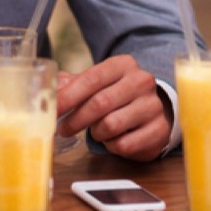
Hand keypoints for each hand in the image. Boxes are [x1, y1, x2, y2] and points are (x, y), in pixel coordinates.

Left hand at [55, 55, 169, 161]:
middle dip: (76, 119)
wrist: (151, 109)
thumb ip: (73, 84)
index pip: (91, 79)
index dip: (68, 96)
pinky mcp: (159, 130)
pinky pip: (124, 144)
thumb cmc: (116, 95)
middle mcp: (141, 82)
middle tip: (63, 129)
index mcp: (123, 65)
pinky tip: (113, 139)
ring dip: (96, 133)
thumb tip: (51, 90)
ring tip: (95, 131)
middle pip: (100, 103)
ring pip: (111, 125)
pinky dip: (111, 145)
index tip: (52, 110)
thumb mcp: (97, 83)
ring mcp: (153, 106)